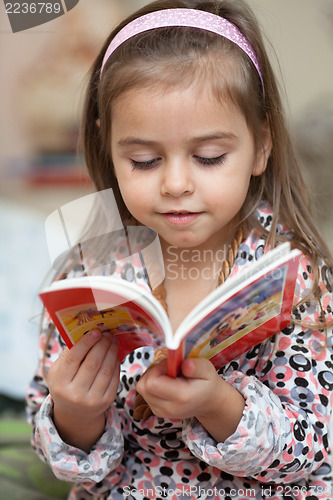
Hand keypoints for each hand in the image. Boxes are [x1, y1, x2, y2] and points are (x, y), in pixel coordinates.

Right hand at [47, 330, 119, 450]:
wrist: (75, 414)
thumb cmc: (65, 384)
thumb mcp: (58, 371)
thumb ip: (68, 354)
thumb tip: (84, 333)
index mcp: (60, 384)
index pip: (74, 358)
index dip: (86, 342)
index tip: (95, 331)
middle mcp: (75, 394)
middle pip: (93, 362)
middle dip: (102, 344)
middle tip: (107, 333)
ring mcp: (92, 400)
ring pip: (106, 369)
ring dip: (112, 351)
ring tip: (113, 340)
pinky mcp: (106, 401)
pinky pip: (114, 377)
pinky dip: (116, 363)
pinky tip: (115, 354)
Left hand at [136, 357, 243, 441]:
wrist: (209, 402)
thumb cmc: (207, 382)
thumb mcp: (207, 369)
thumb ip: (196, 366)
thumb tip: (185, 364)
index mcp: (181, 397)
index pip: (151, 383)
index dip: (157, 368)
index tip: (170, 365)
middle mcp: (168, 408)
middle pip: (143, 386)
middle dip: (153, 372)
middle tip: (169, 369)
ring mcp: (161, 412)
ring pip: (142, 389)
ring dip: (152, 378)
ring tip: (169, 377)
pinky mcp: (157, 412)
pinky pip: (145, 394)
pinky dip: (152, 386)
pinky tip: (167, 384)